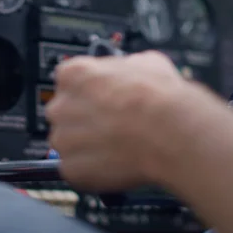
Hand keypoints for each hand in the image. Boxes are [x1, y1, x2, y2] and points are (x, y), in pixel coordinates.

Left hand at [46, 51, 191, 190]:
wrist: (171, 133)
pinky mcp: (70, 168)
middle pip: (65, 113)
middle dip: (84, 120)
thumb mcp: (145, 62)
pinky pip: (76, 170)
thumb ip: (123, 67)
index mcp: (73, 74)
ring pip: (69, 143)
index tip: (101, 101)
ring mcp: (63, 139)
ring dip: (87, 146)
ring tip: (117, 147)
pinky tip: (115, 164)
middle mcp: (60, 105)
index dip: (89, 93)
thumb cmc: (160, 98)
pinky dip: (92, 170)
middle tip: (110, 126)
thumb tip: (127, 71)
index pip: (69, 82)